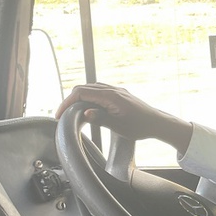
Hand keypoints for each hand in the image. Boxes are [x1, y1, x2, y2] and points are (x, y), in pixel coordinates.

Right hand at [55, 83, 192, 153]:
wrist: (157, 123)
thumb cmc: (140, 126)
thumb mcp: (118, 126)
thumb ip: (101, 119)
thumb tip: (85, 114)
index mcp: (111, 96)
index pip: (81, 93)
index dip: (67, 102)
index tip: (59, 114)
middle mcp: (113, 90)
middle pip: (84, 88)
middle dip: (70, 100)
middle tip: (62, 114)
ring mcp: (116, 91)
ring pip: (91, 88)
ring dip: (79, 97)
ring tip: (72, 111)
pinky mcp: (119, 94)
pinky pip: (99, 91)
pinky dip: (89, 97)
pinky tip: (87, 107)